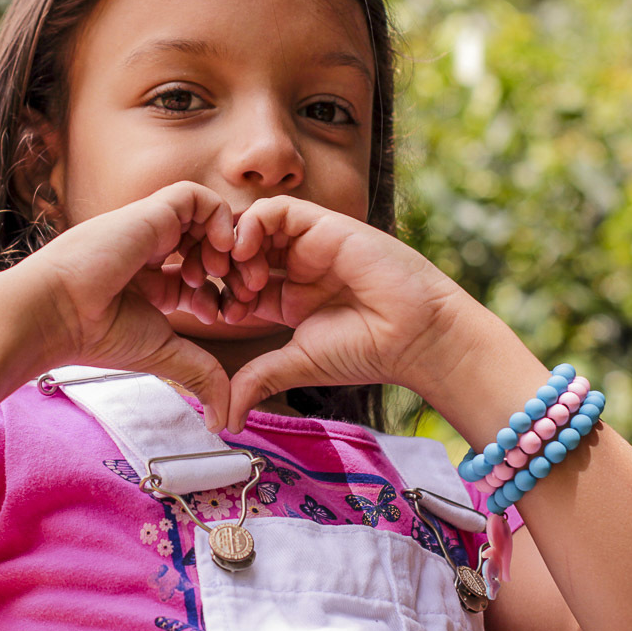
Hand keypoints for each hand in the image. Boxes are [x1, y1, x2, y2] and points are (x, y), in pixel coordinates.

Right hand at [10, 181, 235, 426]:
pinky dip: (219, 218)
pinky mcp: (150, 212)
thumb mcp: (164, 354)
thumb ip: (199, 375)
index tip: (224, 317)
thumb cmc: (97, 335)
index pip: (200, 275)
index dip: (222, 293)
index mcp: (149, 281)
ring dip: (229, 244)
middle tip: (243, 291)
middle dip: (235, 267)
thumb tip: (223, 419)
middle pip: (209, 244)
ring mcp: (150, 229)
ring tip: (224, 273)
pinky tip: (218, 250)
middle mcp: (150, 251)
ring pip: (207, 217)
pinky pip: (196, 196)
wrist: (56, 313)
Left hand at [219, 196, 471, 431]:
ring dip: (233, 245)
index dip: (219, 293)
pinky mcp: (324, 224)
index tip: (216, 315)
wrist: (415, 336)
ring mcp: (309, 244)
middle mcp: (296, 267)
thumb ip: (257, 380)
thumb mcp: (297, 363)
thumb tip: (223, 421)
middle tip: (220, 290)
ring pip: (253, 225)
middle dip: (220, 267)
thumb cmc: (365, 351)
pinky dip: (252, 224)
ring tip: (238, 275)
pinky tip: (248, 251)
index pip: (236, 282)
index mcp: (288, 297)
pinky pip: (277, 209)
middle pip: (239, 250)